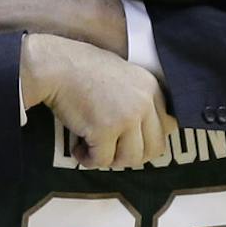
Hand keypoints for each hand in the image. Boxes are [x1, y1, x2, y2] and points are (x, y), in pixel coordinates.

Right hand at [20, 33, 174, 168]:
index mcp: (151, 88)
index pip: (168, 128)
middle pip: (154, 149)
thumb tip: (143, 135)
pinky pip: (102, 161)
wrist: (57, 65)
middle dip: (131, 156)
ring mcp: (126, 117)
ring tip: (93, 149)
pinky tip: (78, 148)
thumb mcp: (124, 77)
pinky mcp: (104, 129)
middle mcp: (144, 103)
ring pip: (130, 159)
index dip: (147, 140)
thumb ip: (139, 100)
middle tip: (111, 151)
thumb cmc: (83, 70)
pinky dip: (88, 159)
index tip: (128, 141)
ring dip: (110, 160)